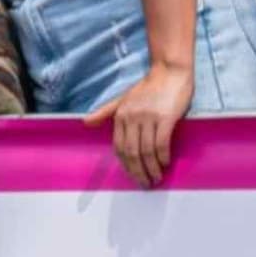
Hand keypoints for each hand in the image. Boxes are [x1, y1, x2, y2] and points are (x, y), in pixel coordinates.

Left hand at [88, 62, 194, 186]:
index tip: (133, 176)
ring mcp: (148, 117)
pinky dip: (163, 156)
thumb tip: (85, 122)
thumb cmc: (149, 87)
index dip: (126, 165)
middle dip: (138, 171)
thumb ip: (105, 111)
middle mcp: (131, 117)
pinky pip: (162, 143)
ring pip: (146, 150)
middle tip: (145, 184)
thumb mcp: (123, 98)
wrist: (170, 72)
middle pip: (131, 152)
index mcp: (120, 115)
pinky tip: (165, 164)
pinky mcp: (165, 117)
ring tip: (157, 178)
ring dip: (152, 168)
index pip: (119, 147)